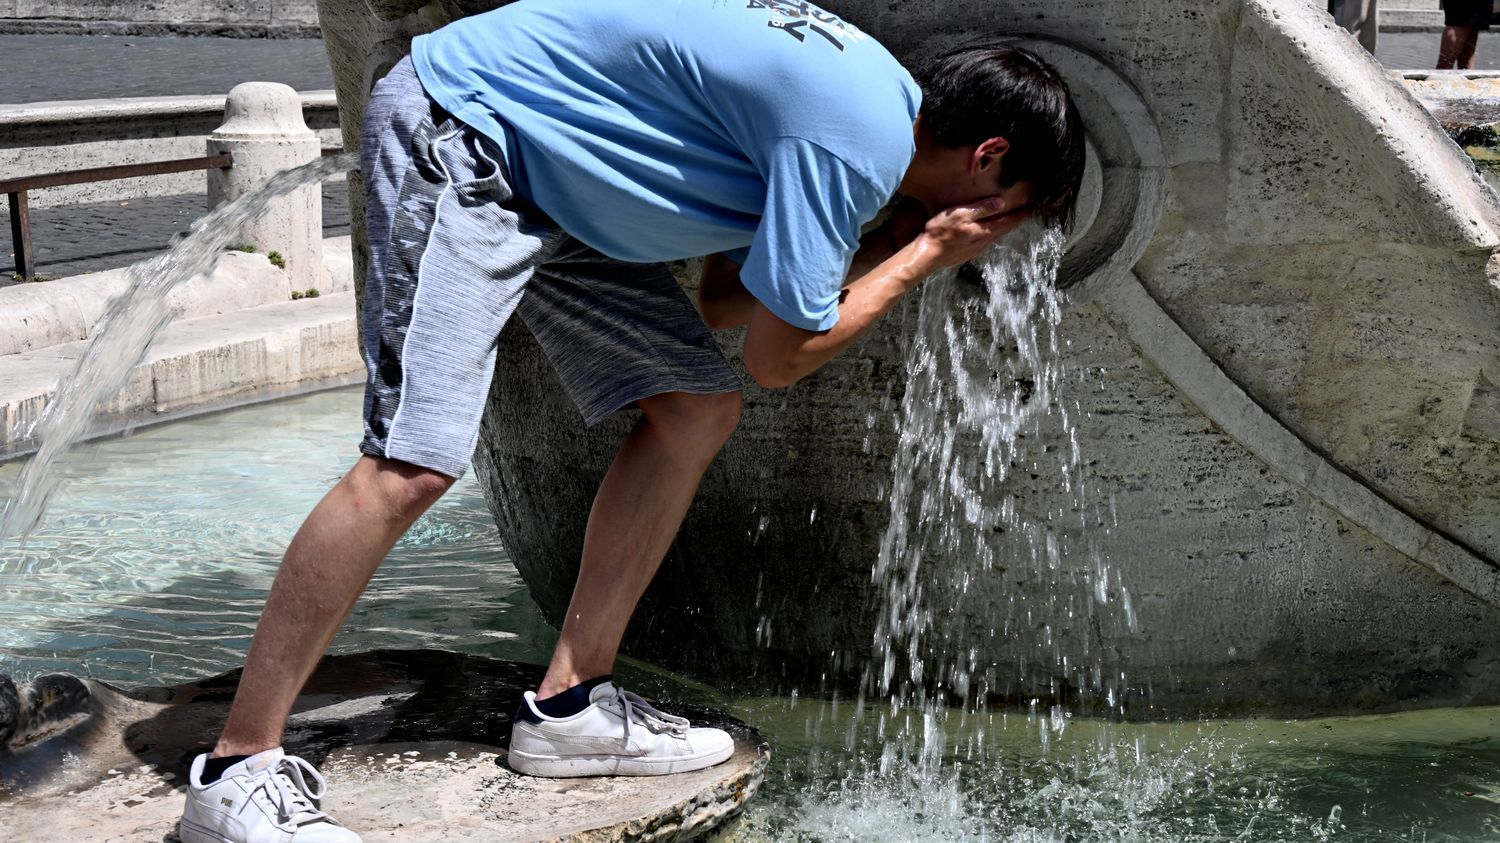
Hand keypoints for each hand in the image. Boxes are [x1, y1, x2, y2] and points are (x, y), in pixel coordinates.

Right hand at [906, 196, 1028, 273]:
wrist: (926, 255)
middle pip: (1003, 231)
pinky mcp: (965, 254)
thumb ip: (981, 208)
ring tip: (1008, 222)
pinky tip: (986, 234)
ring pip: (993, 238)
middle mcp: (983, 243)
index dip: (1020, 215)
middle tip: (1024, 214)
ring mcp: (974, 250)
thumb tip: (1001, 203)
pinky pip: (983, 243)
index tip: (1032, 209)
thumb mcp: (961, 214)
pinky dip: (990, 235)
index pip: (1007, 222)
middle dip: (1014, 222)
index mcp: (984, 231)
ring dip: (1002, 229)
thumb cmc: (940, 232)